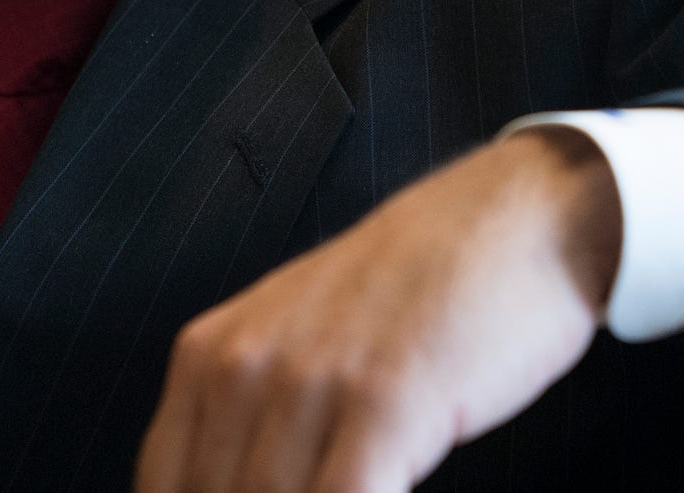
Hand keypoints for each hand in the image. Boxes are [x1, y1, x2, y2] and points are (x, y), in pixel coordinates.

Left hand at [133, 127, 620, 492]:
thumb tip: (230, 487)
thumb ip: (250, 423)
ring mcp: (311, 383)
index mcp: (204, 357)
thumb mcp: (300, 343)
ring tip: (362, 490)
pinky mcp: (383, 402)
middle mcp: (242, 368)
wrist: (520, 218)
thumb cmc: (417, 294)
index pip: (163, 489)